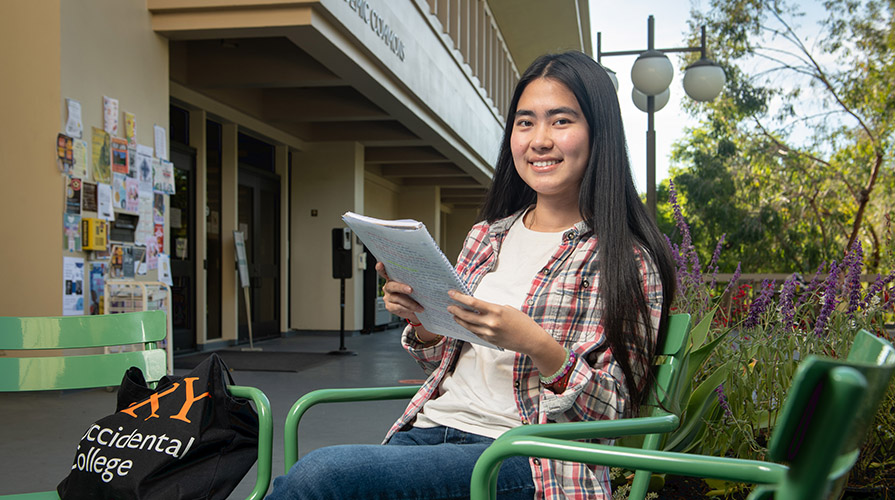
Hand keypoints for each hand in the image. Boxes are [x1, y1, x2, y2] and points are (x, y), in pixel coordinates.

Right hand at [375, 262, 422, 323]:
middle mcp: (388, 286)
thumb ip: (414, 281)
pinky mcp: (390, 306)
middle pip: (391, 285)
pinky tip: (414, 310)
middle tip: (411, 290)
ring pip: (397, 298)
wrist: (417, 309)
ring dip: (410, 303)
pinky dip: (407, 309)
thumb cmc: (417, 294)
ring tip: (420, 307)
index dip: (381, 268)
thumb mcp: (416, 285)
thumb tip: (423, 277)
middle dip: (401, 287)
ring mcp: (388, 297)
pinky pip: (398, 307)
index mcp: (393, 278)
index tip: (380, 264)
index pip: (385, 271)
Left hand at [447, 290, 565, 373]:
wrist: (531, 340)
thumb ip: (493, 308)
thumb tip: (479, 308)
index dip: (460, 298)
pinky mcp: (489, 340)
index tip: (452, 293)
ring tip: (453, 314)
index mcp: (496, 310)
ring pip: (468, 325)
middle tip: (449, 305)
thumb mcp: (508, 309)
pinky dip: (468, 327)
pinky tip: (464, 323)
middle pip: (466, 315)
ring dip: (459, 319)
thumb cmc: (522, 322)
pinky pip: (475, 332)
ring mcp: (489, 333)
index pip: (473, 303)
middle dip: (455, 309)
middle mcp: (491, 322)